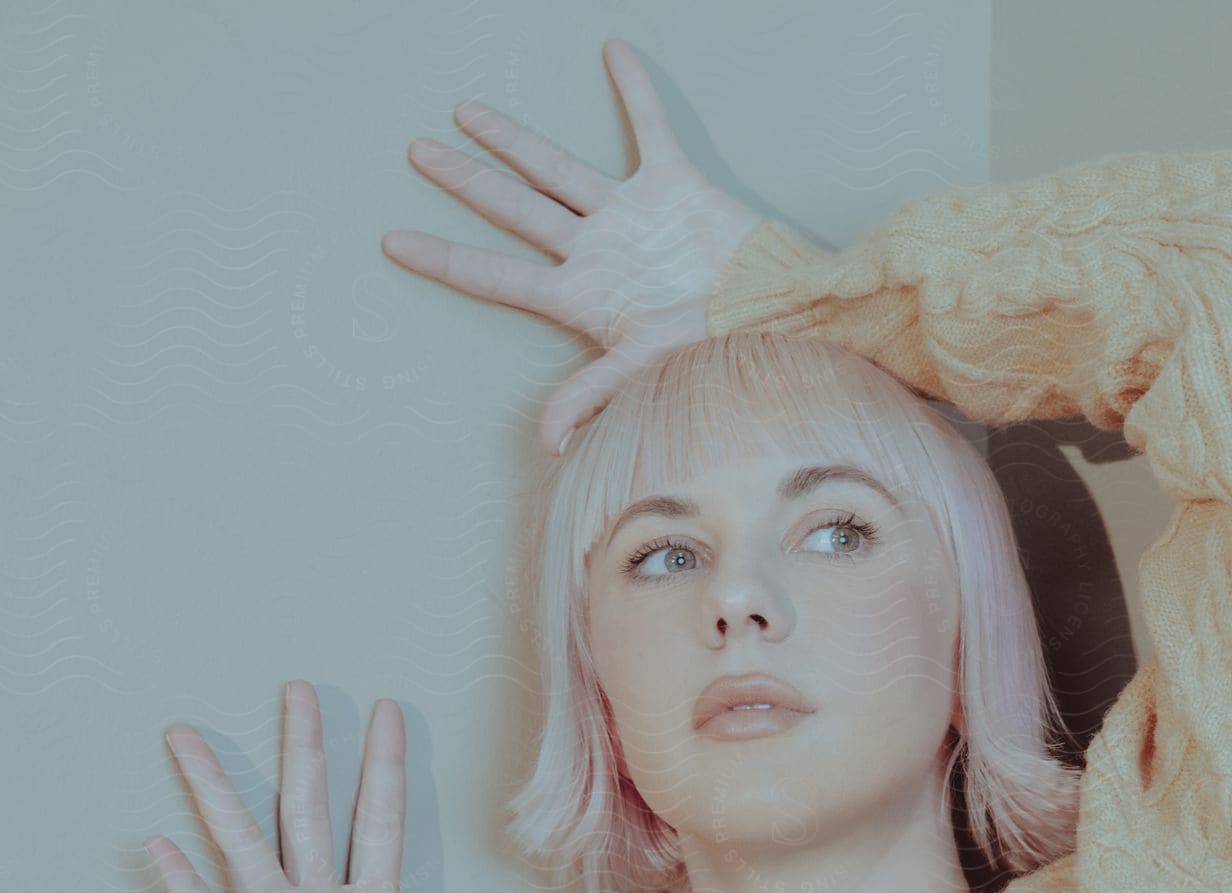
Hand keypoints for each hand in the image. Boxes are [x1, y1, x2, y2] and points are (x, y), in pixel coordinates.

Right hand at [147, 682, 545, 892]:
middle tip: (300, 687)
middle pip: (309, 813)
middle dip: (306, 752)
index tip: (389, 711)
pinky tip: (160, 844)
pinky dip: (187, 887)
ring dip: (218, 793)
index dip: (384, 769)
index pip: (380, 824)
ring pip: (246, 848)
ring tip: (189, 737)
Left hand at [381, 38, 765, 455]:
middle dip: (464, 181)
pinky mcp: (674, 186)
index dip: (444, 258)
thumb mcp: (647, 368)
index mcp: (581, 295)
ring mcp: (629, 216)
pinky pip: (649, 128)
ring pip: (556, 169)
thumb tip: (547, 442)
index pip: (496, 275)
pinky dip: (634, 91)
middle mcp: (595, 251)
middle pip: (513, 210)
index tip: (393, 243)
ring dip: (513, 140)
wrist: (778, 315)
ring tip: (467, 112)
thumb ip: (591, 394)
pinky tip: (612, 51)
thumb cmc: (716, 347)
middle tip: (416, 153)